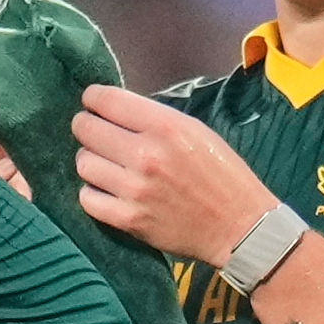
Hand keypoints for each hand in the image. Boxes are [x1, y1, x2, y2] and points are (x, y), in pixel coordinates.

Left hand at [70, 84, 276, 266]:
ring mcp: (134, 189)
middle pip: (86, 130)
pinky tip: (105, 189)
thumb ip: (156, 121)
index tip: (91, 101)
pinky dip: (92, 192)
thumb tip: (117, 112)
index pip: (108, 101)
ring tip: (103, 162)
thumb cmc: (222, 174)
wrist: (239, 226)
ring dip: (89, 160)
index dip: (93, 98)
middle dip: (85, 126)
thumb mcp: (196, 132)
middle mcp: (146, 155)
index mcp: (167, 126)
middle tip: (91, 131)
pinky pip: (87, 198)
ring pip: (83, 163)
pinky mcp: (127, 219)